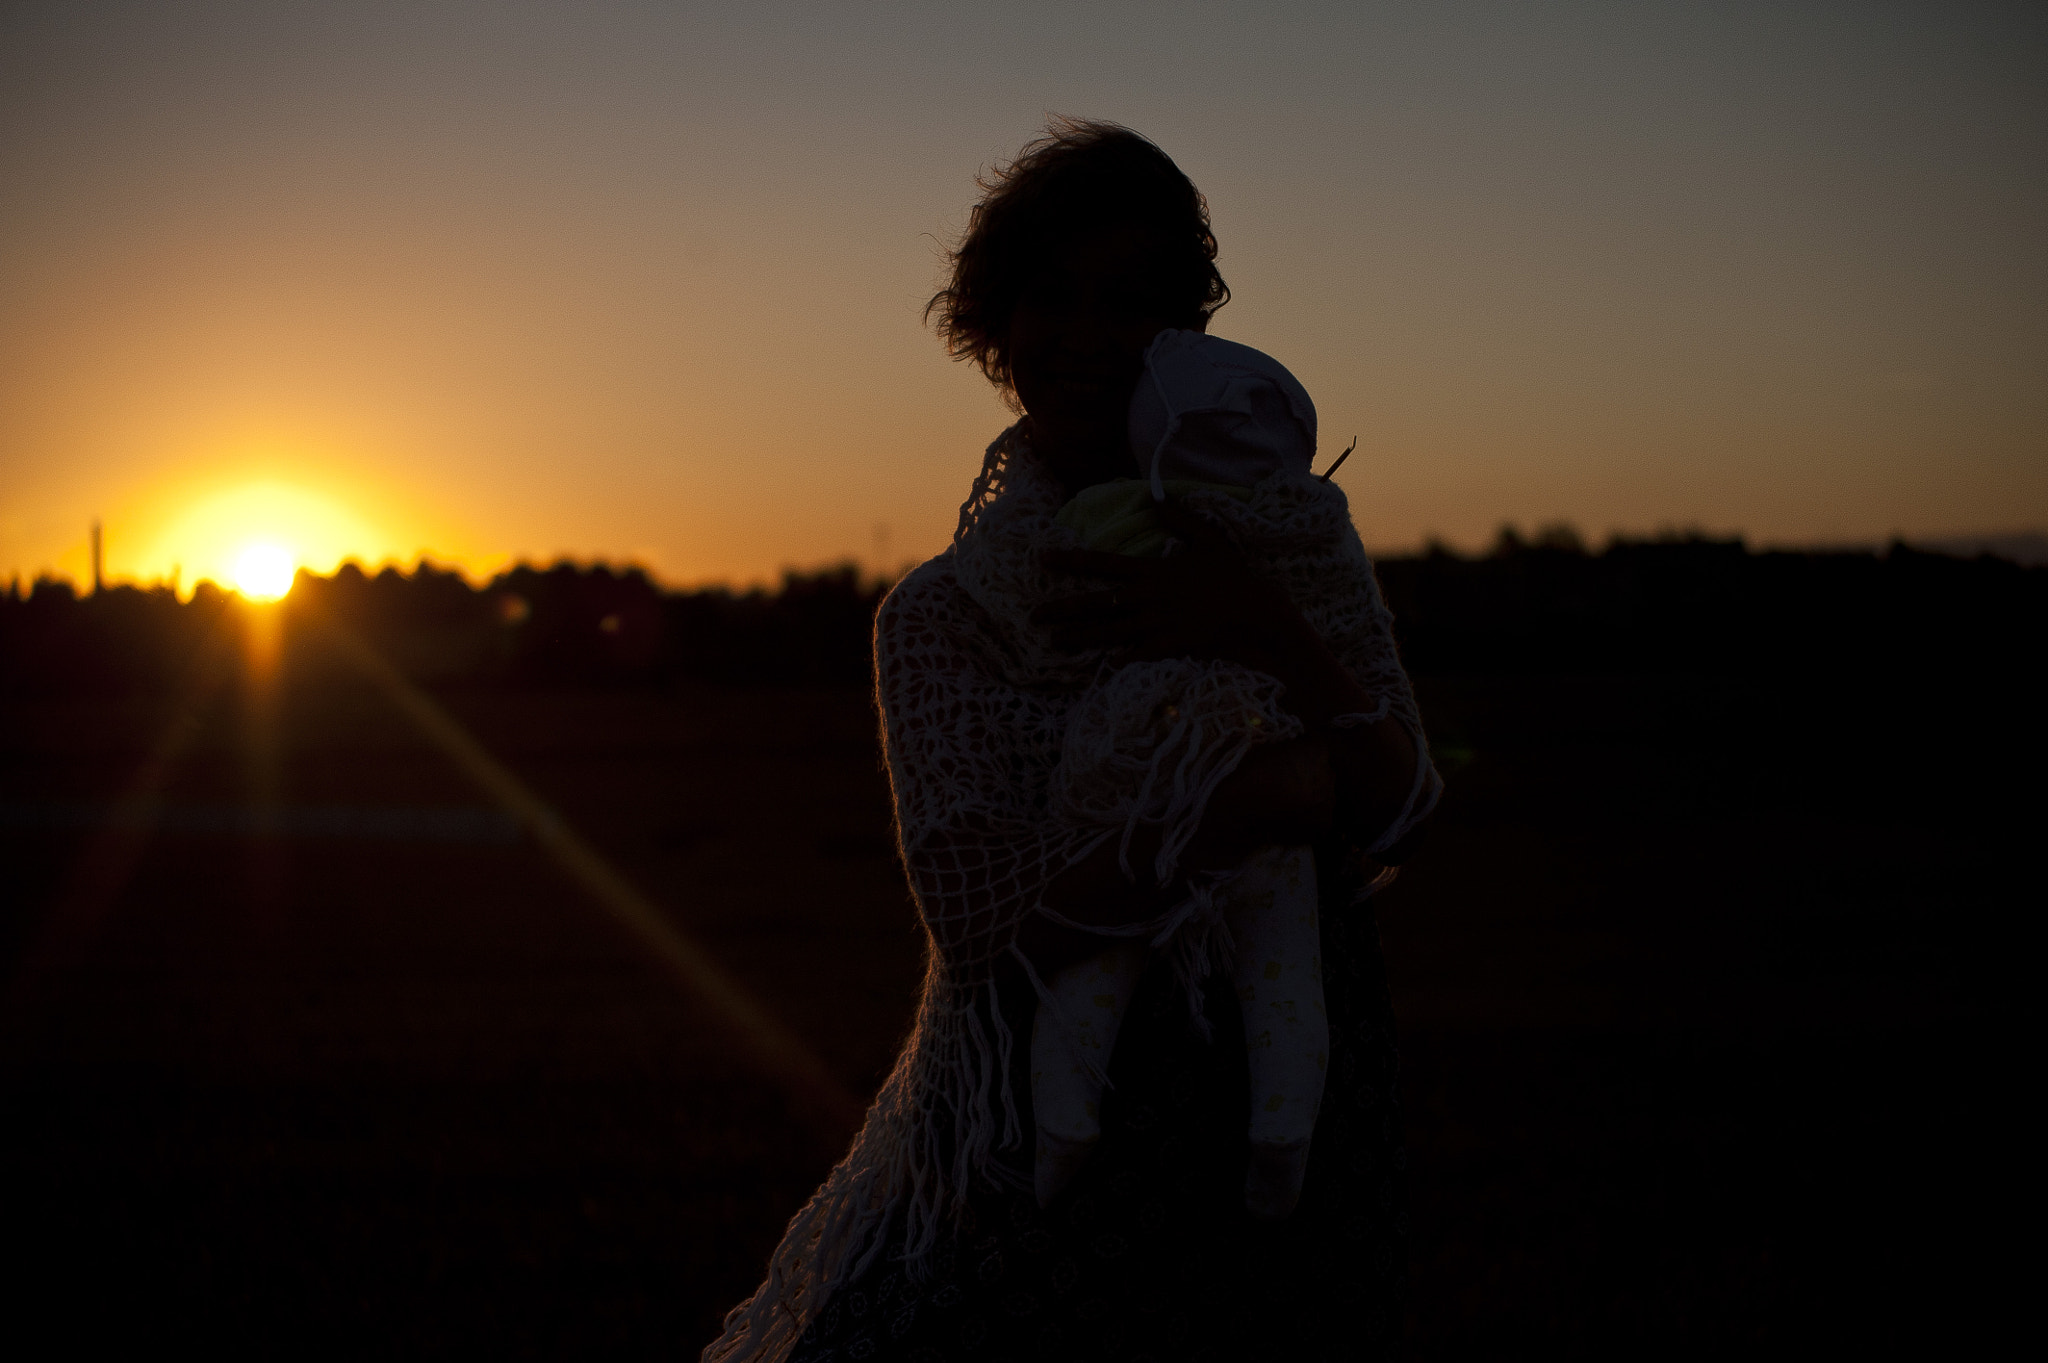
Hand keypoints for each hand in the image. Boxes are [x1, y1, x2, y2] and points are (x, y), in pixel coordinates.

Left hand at [1032, 501, 1292, 666]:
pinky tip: (1101, 662)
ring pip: (1109, 632)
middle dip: (1063, 609)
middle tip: (1034, 614)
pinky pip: (1137, 653)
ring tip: (1054, 641)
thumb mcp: (1208, 538)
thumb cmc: (1232, 573)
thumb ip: (1179, 517)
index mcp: (1153, 571)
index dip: (1071, 562)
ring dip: (1081, 636)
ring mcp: (1157, 624)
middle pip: (1097, 604)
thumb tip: (1154, 497)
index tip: (1042, 559)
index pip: (1102, 564)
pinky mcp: (1169, 646)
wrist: (1256, 612)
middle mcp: (1148, 598)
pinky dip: (1119, 657)